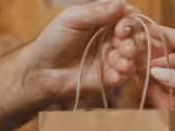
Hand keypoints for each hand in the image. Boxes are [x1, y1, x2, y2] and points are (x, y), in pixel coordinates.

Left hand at [22, 0, 141, 99]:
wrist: (41, 70)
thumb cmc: (53, 41)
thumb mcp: (73, 18)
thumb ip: (98, 11)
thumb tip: (122, 4)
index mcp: (104, 21)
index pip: (127, 16)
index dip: (131, 19)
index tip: (123, 25)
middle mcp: (110, 39)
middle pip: (134, 35)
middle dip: (132, 37)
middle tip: (122, 41)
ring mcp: (111, 58)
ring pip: (132, 54)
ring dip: (130, 54)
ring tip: (123, 55)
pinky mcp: (109, 78)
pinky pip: (124, 74)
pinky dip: (125, 70)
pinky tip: (119, 68)